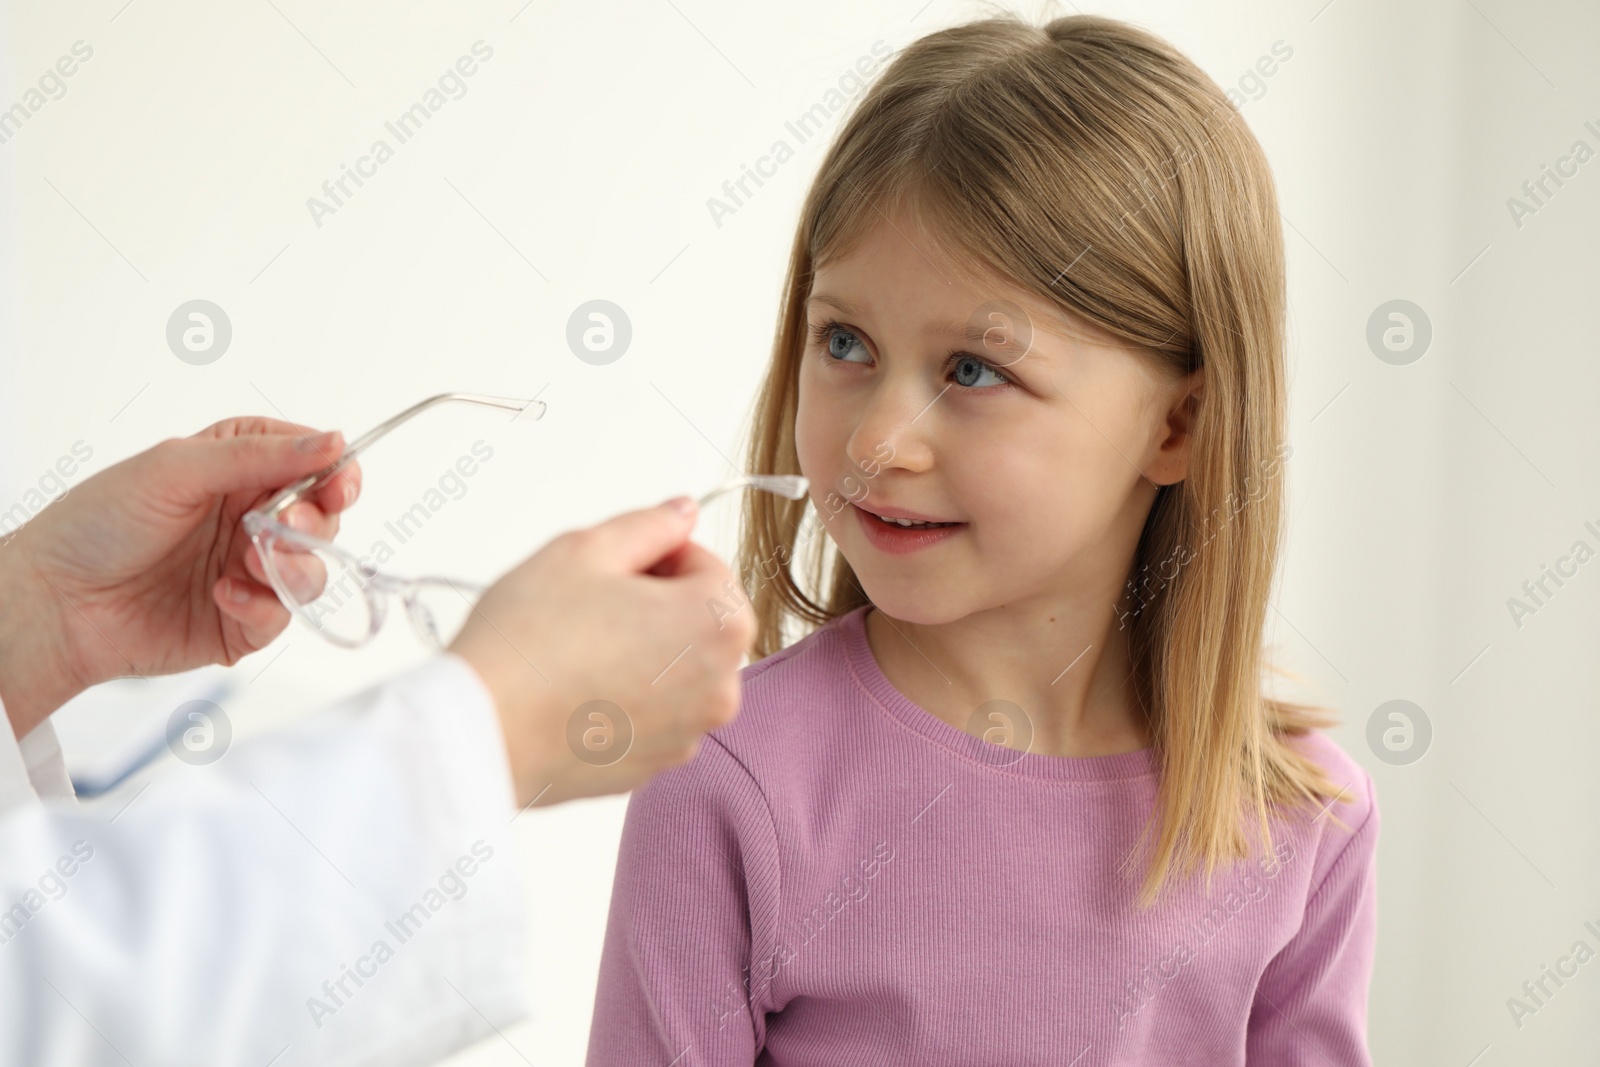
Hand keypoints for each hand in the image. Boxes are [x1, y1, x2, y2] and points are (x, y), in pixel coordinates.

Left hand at [0, 418, 361, 738]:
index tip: (339, 484)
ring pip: (313, 569)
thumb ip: (259, 455)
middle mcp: (248, 518)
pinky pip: (283, 616)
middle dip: (313, 522)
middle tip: (284, 525)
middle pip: (322, 517)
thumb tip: (333, 442)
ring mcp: (248, 571)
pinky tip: (223, 595)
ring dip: (292, 565)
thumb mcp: (176, 469)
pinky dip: (262, 606)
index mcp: (236, 469)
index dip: (334, 472)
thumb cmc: (95, 526)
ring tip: (250, 564)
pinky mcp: (242, 622)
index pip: (311, 462)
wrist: (53, 604)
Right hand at [449, 498, 755, 808]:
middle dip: (656, 604)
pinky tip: (577, 688)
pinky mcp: (655, 765)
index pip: (709, 568)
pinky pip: (652, 714)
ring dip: (643, 651)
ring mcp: (689, 732)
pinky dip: (627, 697)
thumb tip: (680, 513)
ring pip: (676, 671)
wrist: (483, 732)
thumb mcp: (586, 549)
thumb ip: (649, 525)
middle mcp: (719, 686)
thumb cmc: (528, 642)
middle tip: (593, 603)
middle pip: (699, 623)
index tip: (619, 565)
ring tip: (580, 647)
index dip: (661, 556)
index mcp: (718, 625)